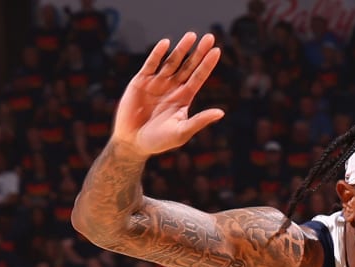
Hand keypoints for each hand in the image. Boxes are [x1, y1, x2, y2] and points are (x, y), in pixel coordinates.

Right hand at [112, 33, 225, 157]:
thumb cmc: (159, 141)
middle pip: (188, 66)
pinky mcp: (140, 81)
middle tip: (210, 37)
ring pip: (172, 62)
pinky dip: (158, 54)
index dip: (207, 64)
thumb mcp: (182, 131)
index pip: (199, 77)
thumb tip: (221, 113)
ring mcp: (156, 83)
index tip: (217, 51)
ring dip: (181, 49)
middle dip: (198, 52)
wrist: (133, 142)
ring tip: (192, 36)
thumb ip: (200, 121)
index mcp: (184, 98)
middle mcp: (172, 87)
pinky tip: (166, 43)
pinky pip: (151, 64)